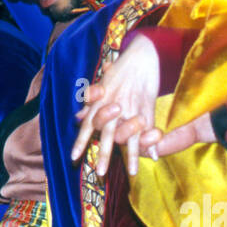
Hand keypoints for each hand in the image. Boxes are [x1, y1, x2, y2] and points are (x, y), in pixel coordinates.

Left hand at [71, 36, 160, 176]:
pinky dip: (151, 142)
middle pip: (108, 133)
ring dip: (131, 154)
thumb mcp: (102, 84)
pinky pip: (149, 127)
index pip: (88, 123)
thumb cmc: (121, 69)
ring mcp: (131, 106)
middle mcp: (114, 104)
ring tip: (132, 172)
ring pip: (130, 134)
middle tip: (100, 172)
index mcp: (101, 100)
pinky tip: (154, 157)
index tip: (73, 158)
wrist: (142, 54)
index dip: (81, 141)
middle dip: (105, 154)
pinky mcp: (147, 105)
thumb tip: (77, 118)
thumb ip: (90, 104)